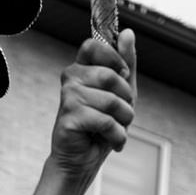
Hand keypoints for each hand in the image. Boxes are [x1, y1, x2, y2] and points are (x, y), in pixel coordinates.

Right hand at [45, 30, 137, 180]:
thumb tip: (128, 33)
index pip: (93, 45)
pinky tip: (111, 142)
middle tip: (121, 113)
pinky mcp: (68, 119)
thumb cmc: (100, 127)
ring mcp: (67, 98)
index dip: (114, 58)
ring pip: (111, 101)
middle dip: (126, 99)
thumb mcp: (122, 92)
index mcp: (81, 68)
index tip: (123, 75)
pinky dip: (117, 136)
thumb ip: (125, 63)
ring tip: (116, 129)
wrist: (81, 161)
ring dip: (124, 121)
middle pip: (109, 76)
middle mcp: (70, 79)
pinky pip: (105, 121)